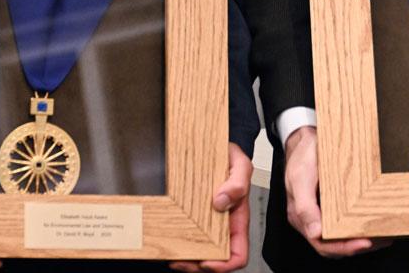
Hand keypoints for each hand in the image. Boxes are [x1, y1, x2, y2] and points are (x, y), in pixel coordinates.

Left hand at [170, 142, 252, 271]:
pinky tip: (168, 240)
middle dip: (197, 265)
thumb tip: (222, 201)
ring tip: (170, 254)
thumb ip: (238, 182)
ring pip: (199, 254)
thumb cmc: (229, 156)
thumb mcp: (240, 163)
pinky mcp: (193, 217)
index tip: (208, 261)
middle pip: (215, 259)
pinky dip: (178, 244)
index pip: (238, 253)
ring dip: (185, 259)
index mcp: (238, 218)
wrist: (212, 146)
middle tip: (179, 260)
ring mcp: (208, 223)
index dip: (225, 264)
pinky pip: (187, 238)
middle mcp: (223, 225)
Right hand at [284, 125, 388, 257]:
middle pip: (335, 244)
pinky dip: (360, 224)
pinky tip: (373, 221)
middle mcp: (313, 218)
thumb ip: (305, 206)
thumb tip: (315, 233)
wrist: (305, 139)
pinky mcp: (333, 203)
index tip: (364, 242)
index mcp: (301, 216)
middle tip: (379, 239)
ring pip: (342, 235)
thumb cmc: (302, 156)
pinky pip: (346, 220)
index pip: (323, 243)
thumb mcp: (300, 177)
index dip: (344, 247)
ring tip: (382, 234)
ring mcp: (323, 211)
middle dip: (357, 245)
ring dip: (362, 238)